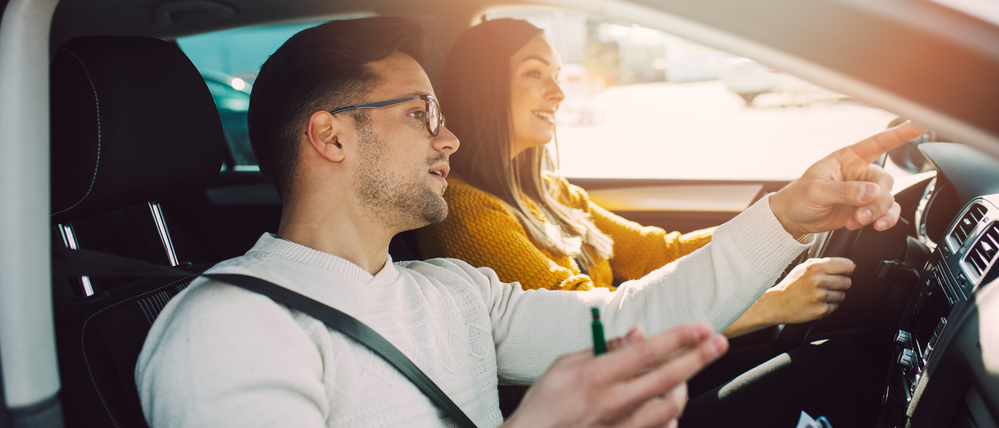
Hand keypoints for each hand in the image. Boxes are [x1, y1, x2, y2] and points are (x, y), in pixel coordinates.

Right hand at [502, 324, 726, 427]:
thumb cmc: (545, 401)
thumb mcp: (564, 365)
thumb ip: (604, 349)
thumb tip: (638, 333)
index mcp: (596, 375)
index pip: (647, 351)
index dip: (679, 337)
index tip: (702, 327)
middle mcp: (613, 401)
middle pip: (669, 378)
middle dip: (699, 357)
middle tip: (720, 343)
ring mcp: (621, 426)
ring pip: (671, 406)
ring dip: (684, 387)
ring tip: (685, 375)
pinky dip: (669, 415)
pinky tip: (666, 406)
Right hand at [763, 257, 854, 323]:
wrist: (776, 304)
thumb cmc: (791, 285)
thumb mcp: (803, 267)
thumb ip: (824, 264)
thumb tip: (849, 266)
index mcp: (815, 267)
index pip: (847, 265)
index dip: (848, 269)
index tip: (845, 272)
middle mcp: (819, 280)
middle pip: (847, 282)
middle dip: (841, 284)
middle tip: (827, 286)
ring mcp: (820, 296)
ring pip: (842, 295)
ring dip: (834, 296)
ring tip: (819, 295)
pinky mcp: (821, 310)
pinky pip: (835, 306)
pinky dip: (828, 306)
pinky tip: (816, 303)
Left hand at [769, 121, 926, 237]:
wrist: (793, 218)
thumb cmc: (800, 197)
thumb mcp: (817, 191)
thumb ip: (845, 191)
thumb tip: (872, 192)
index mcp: (848, 158)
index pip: (878, 142)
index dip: (900, 133)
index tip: (920, 124)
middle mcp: (860, 172)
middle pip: (885, 182)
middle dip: (876, 201)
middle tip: (859, 214)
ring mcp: (865, 191)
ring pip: (887, 200)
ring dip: (877, 213)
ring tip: (857, 222)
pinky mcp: (866, 208)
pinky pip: (887, 212)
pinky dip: (882, 220)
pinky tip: (868, 226)